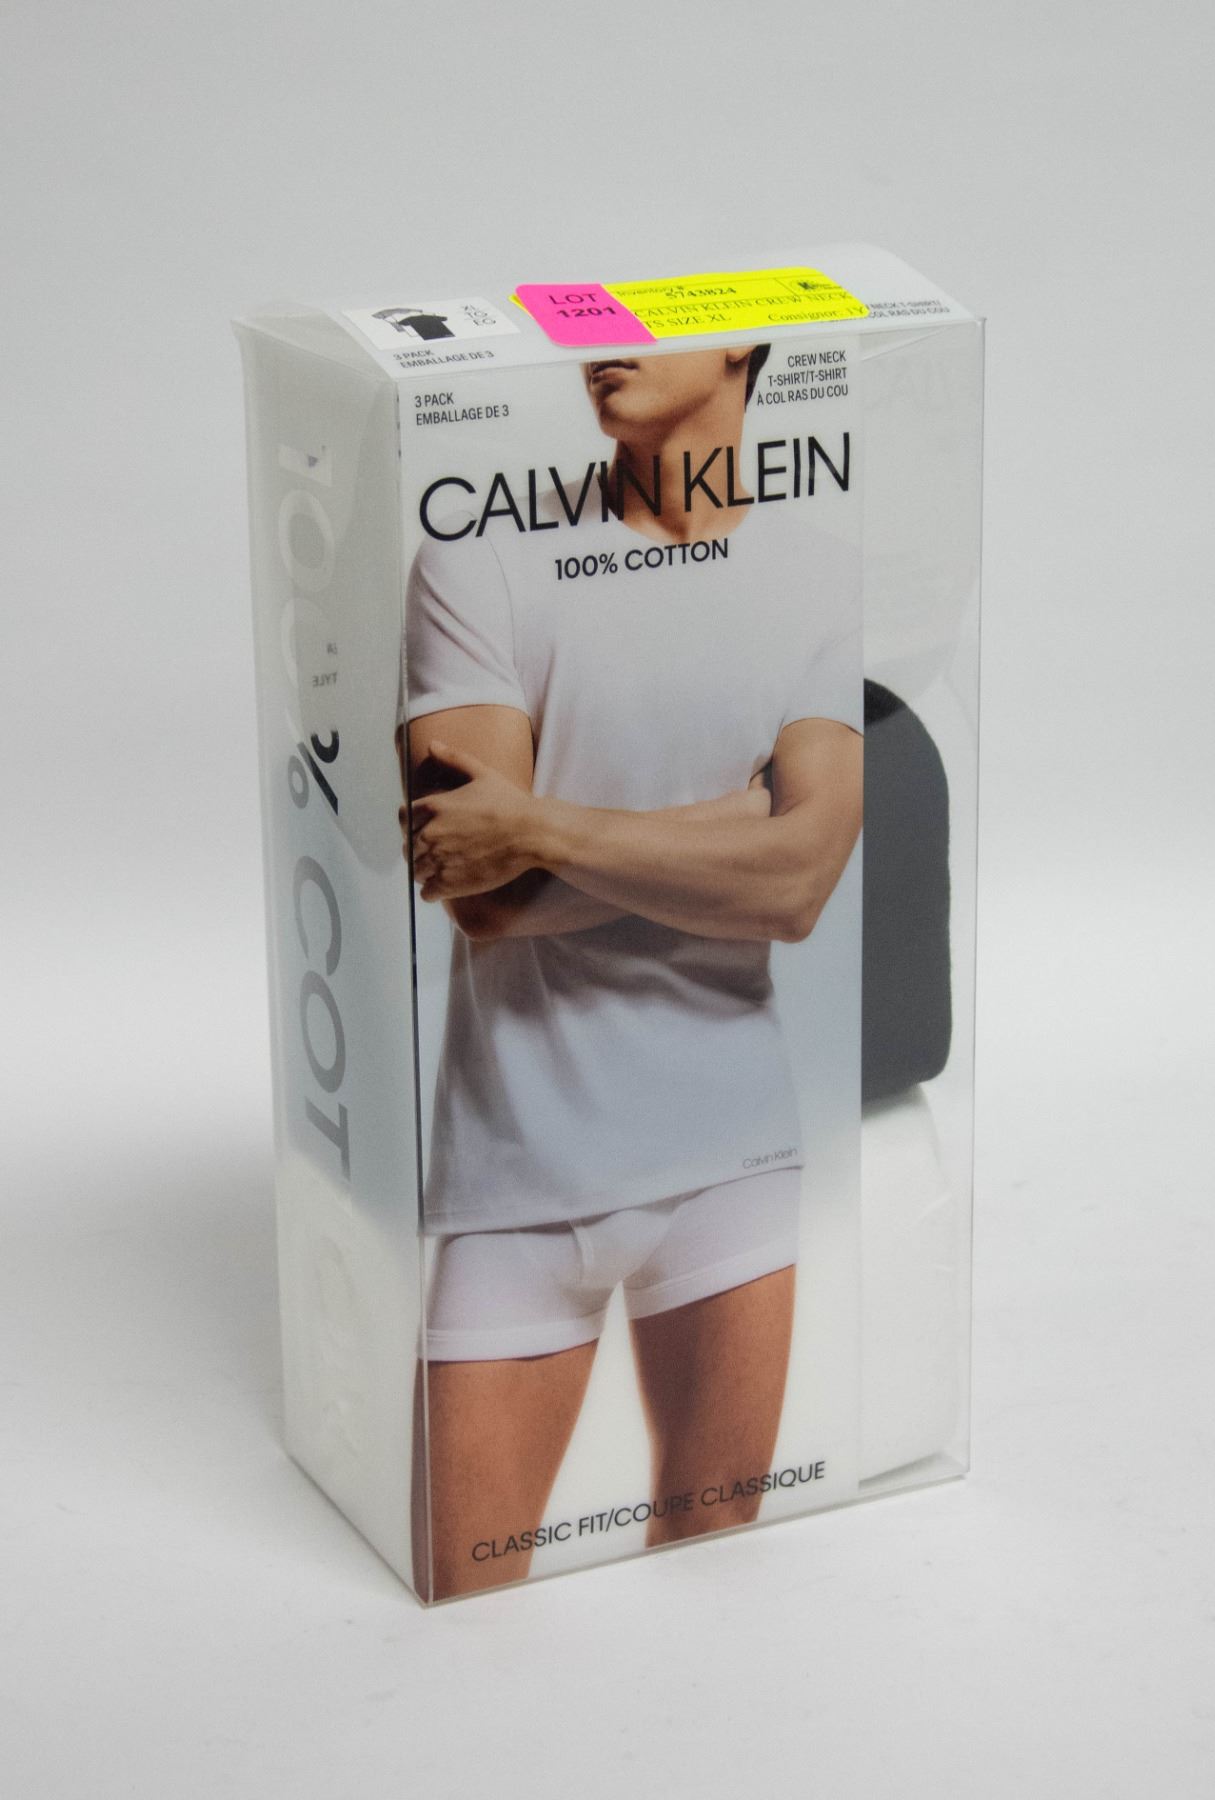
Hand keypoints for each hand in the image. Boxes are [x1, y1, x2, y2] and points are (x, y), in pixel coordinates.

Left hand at [410, 739, 542, 899]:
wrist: (531, 834)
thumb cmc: (509, 802)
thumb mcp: (481, 773)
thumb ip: (454, 759)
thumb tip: (432, 744)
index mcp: (433, 807)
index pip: (404, 819)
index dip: (413, 825)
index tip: (426, 829)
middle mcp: (430, 834)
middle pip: (408, 847)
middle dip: (420, 850)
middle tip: (439, 851)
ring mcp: (439, 860)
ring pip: (416, 871)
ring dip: (426, 871)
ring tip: (443, 869)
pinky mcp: (450, 883)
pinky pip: (427, 893)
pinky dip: (433, 891)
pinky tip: (446, 885)